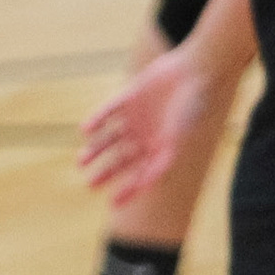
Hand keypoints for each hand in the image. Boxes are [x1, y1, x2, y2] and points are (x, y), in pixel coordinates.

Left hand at [80, 47, 213, 205]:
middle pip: (121, 159)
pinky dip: (96, 120)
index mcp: (159, 147)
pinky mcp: (129, 98)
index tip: (112, 204)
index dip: (128, 190)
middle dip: (106, 173)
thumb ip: (162, 161)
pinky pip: (108, 112)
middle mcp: (146, 135)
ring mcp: (136, 117)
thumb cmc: (189, 107)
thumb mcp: (176, 138)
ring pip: (109, 139)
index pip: (141, 174)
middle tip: (90, 185)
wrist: (193, 70)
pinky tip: (86, 130)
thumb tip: (147, 186)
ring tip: (81, 161)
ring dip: (95, 150)